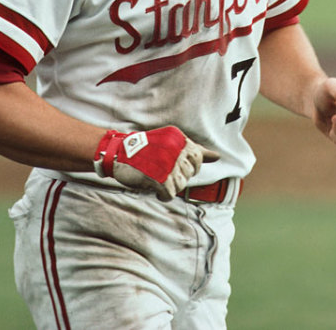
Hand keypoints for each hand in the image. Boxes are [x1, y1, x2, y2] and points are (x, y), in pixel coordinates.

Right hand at [94, 126, 219, 200]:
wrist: (118, 154)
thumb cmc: (145, 151)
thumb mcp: (170, 144)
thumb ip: (194, 151)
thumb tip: (217, 157)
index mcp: (179, 139)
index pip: (198, 158)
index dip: (187, 166)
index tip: (173, 163)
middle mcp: (175, 150)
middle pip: (189, 174)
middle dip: (176, 176)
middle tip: (160, 169)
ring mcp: (167, 164)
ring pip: (180, 186)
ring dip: (168, 186)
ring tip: (154, 175)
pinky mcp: (159, 178)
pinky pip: (169, 194)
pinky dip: (162, 195)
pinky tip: (153, 187)